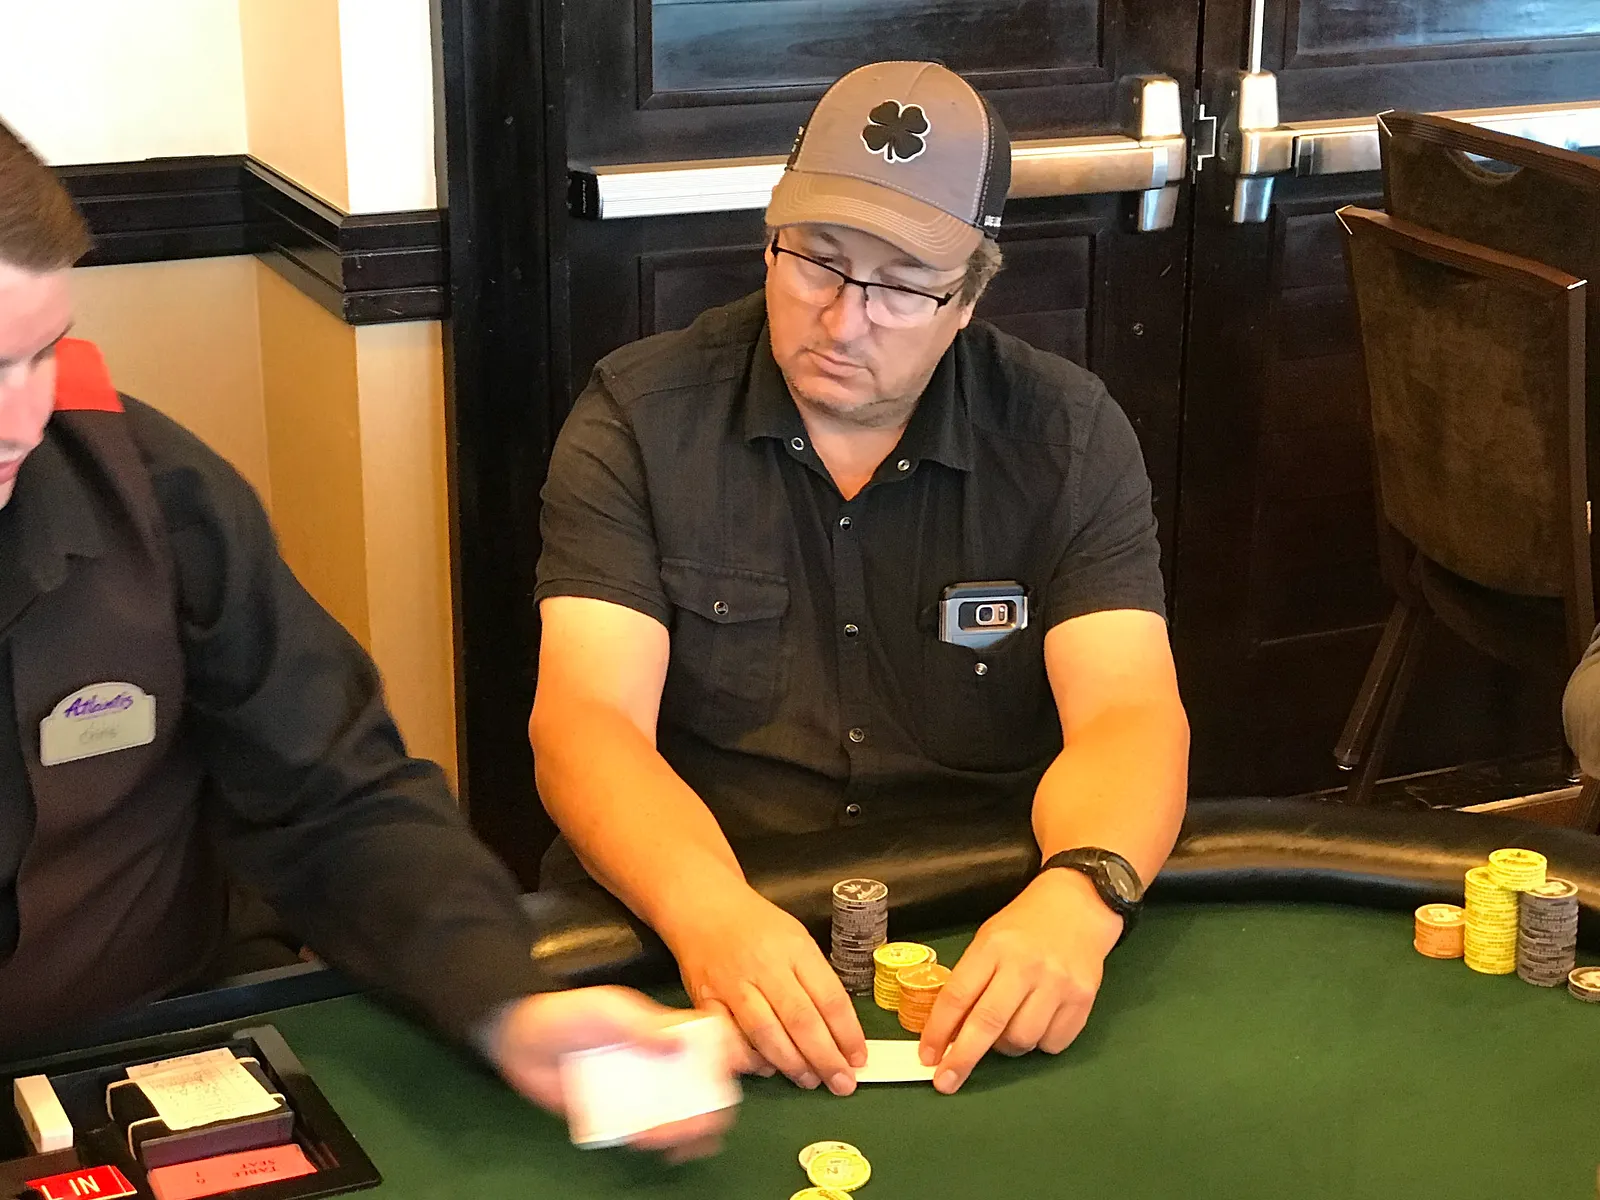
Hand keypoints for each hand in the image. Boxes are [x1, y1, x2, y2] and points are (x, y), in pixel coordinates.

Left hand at [487, 987, 739, 1160]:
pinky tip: (655, 1141)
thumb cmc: (568, 1014)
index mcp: (661, 1032)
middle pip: (699, 1087)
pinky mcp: (614, 1115)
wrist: (517, 1038)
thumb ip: (643, 1025)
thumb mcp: (609, 1009)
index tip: (734, 1072)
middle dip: (710, 1106)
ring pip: (676, 1115)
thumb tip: (682, 1045)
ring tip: (677, 1135)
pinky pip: (642, 1132)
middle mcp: (655, 1063)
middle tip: (706, 1120)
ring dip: (686, 1129)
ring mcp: (636, 1090)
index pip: (707, 1043)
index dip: (727, 1057)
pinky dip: (657, 1140)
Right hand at [663, 885, 866, 1094]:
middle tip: (842, 1083)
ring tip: (810, 1080)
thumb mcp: (796, 938)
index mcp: (795, 948)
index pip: (830, 998)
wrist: (703, 907)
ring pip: (766, 1033)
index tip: (859, 1059)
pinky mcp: (705, 1000)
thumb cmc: (756, 927)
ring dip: (792, 1064)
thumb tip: (837, 1031)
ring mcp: (733, 984)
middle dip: (826, 1058)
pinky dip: (750, 1058)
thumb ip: (813, 979)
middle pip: (801, 1020)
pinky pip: (729, 1037)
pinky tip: (767, 1068)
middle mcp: (765, 966)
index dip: (848, 1034)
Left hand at [918, 868, 1121, 1093]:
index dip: (938, 1031)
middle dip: (962, 1058)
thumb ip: (972, 982)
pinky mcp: (1083, 999)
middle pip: (988, 1023)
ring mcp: (1057, 983)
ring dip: (1005, 1048)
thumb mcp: (988, 941)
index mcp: (993, 947)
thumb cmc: (1023, 927)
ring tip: (1005, 1030)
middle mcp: (1025, 965)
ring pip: (1021, 1039)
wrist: (1077, 906)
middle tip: (945, 1083)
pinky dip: (1039, 1043)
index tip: (926, 1057)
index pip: (958, 996)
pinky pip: (1052, 1043)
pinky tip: (1038, 1023)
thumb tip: (949, 1034)